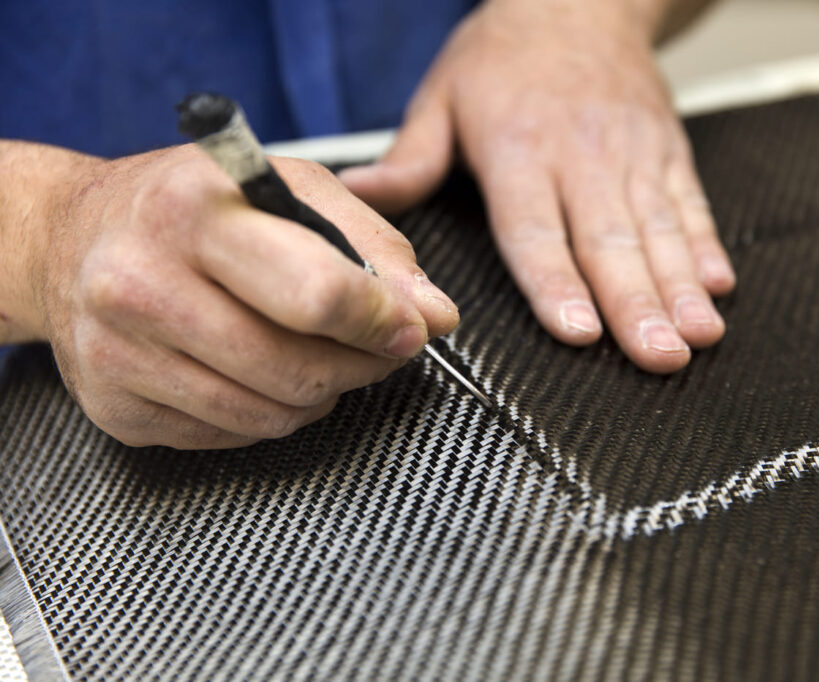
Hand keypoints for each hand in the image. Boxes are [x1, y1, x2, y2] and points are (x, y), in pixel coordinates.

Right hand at [18, 144, 457, 448]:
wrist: (71, 240)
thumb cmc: (196, 207)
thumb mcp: (290, 190)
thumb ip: (375, 248)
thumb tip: (438, 316)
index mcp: (196, 209)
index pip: (318, 294)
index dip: (384, 322)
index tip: (412, 327)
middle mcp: (142, 281)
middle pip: (298, 369)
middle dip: (361, 365)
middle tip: (379, 347)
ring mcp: (119, 352)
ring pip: (270, 415)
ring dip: (321, 394)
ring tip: (319, 356)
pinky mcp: (115, 408)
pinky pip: (231, 436)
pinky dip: (270, 413)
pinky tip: (261, 373)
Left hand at [339, 0, 734, 372]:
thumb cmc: (506, 53)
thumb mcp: (442, 94)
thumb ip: (409, 157)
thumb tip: (358, 197)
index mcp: (520, 150)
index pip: (537, 231)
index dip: (558, 284)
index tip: (580, 332)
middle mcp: (583, 157)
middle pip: (610, 242)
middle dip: (638, 306)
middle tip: (657, 357)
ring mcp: (633, 155)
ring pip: (660, 231)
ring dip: (681, 288)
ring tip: (696, 337)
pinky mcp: (668, 152)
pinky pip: (691, 204)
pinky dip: (707, 247)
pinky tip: (720, 287)